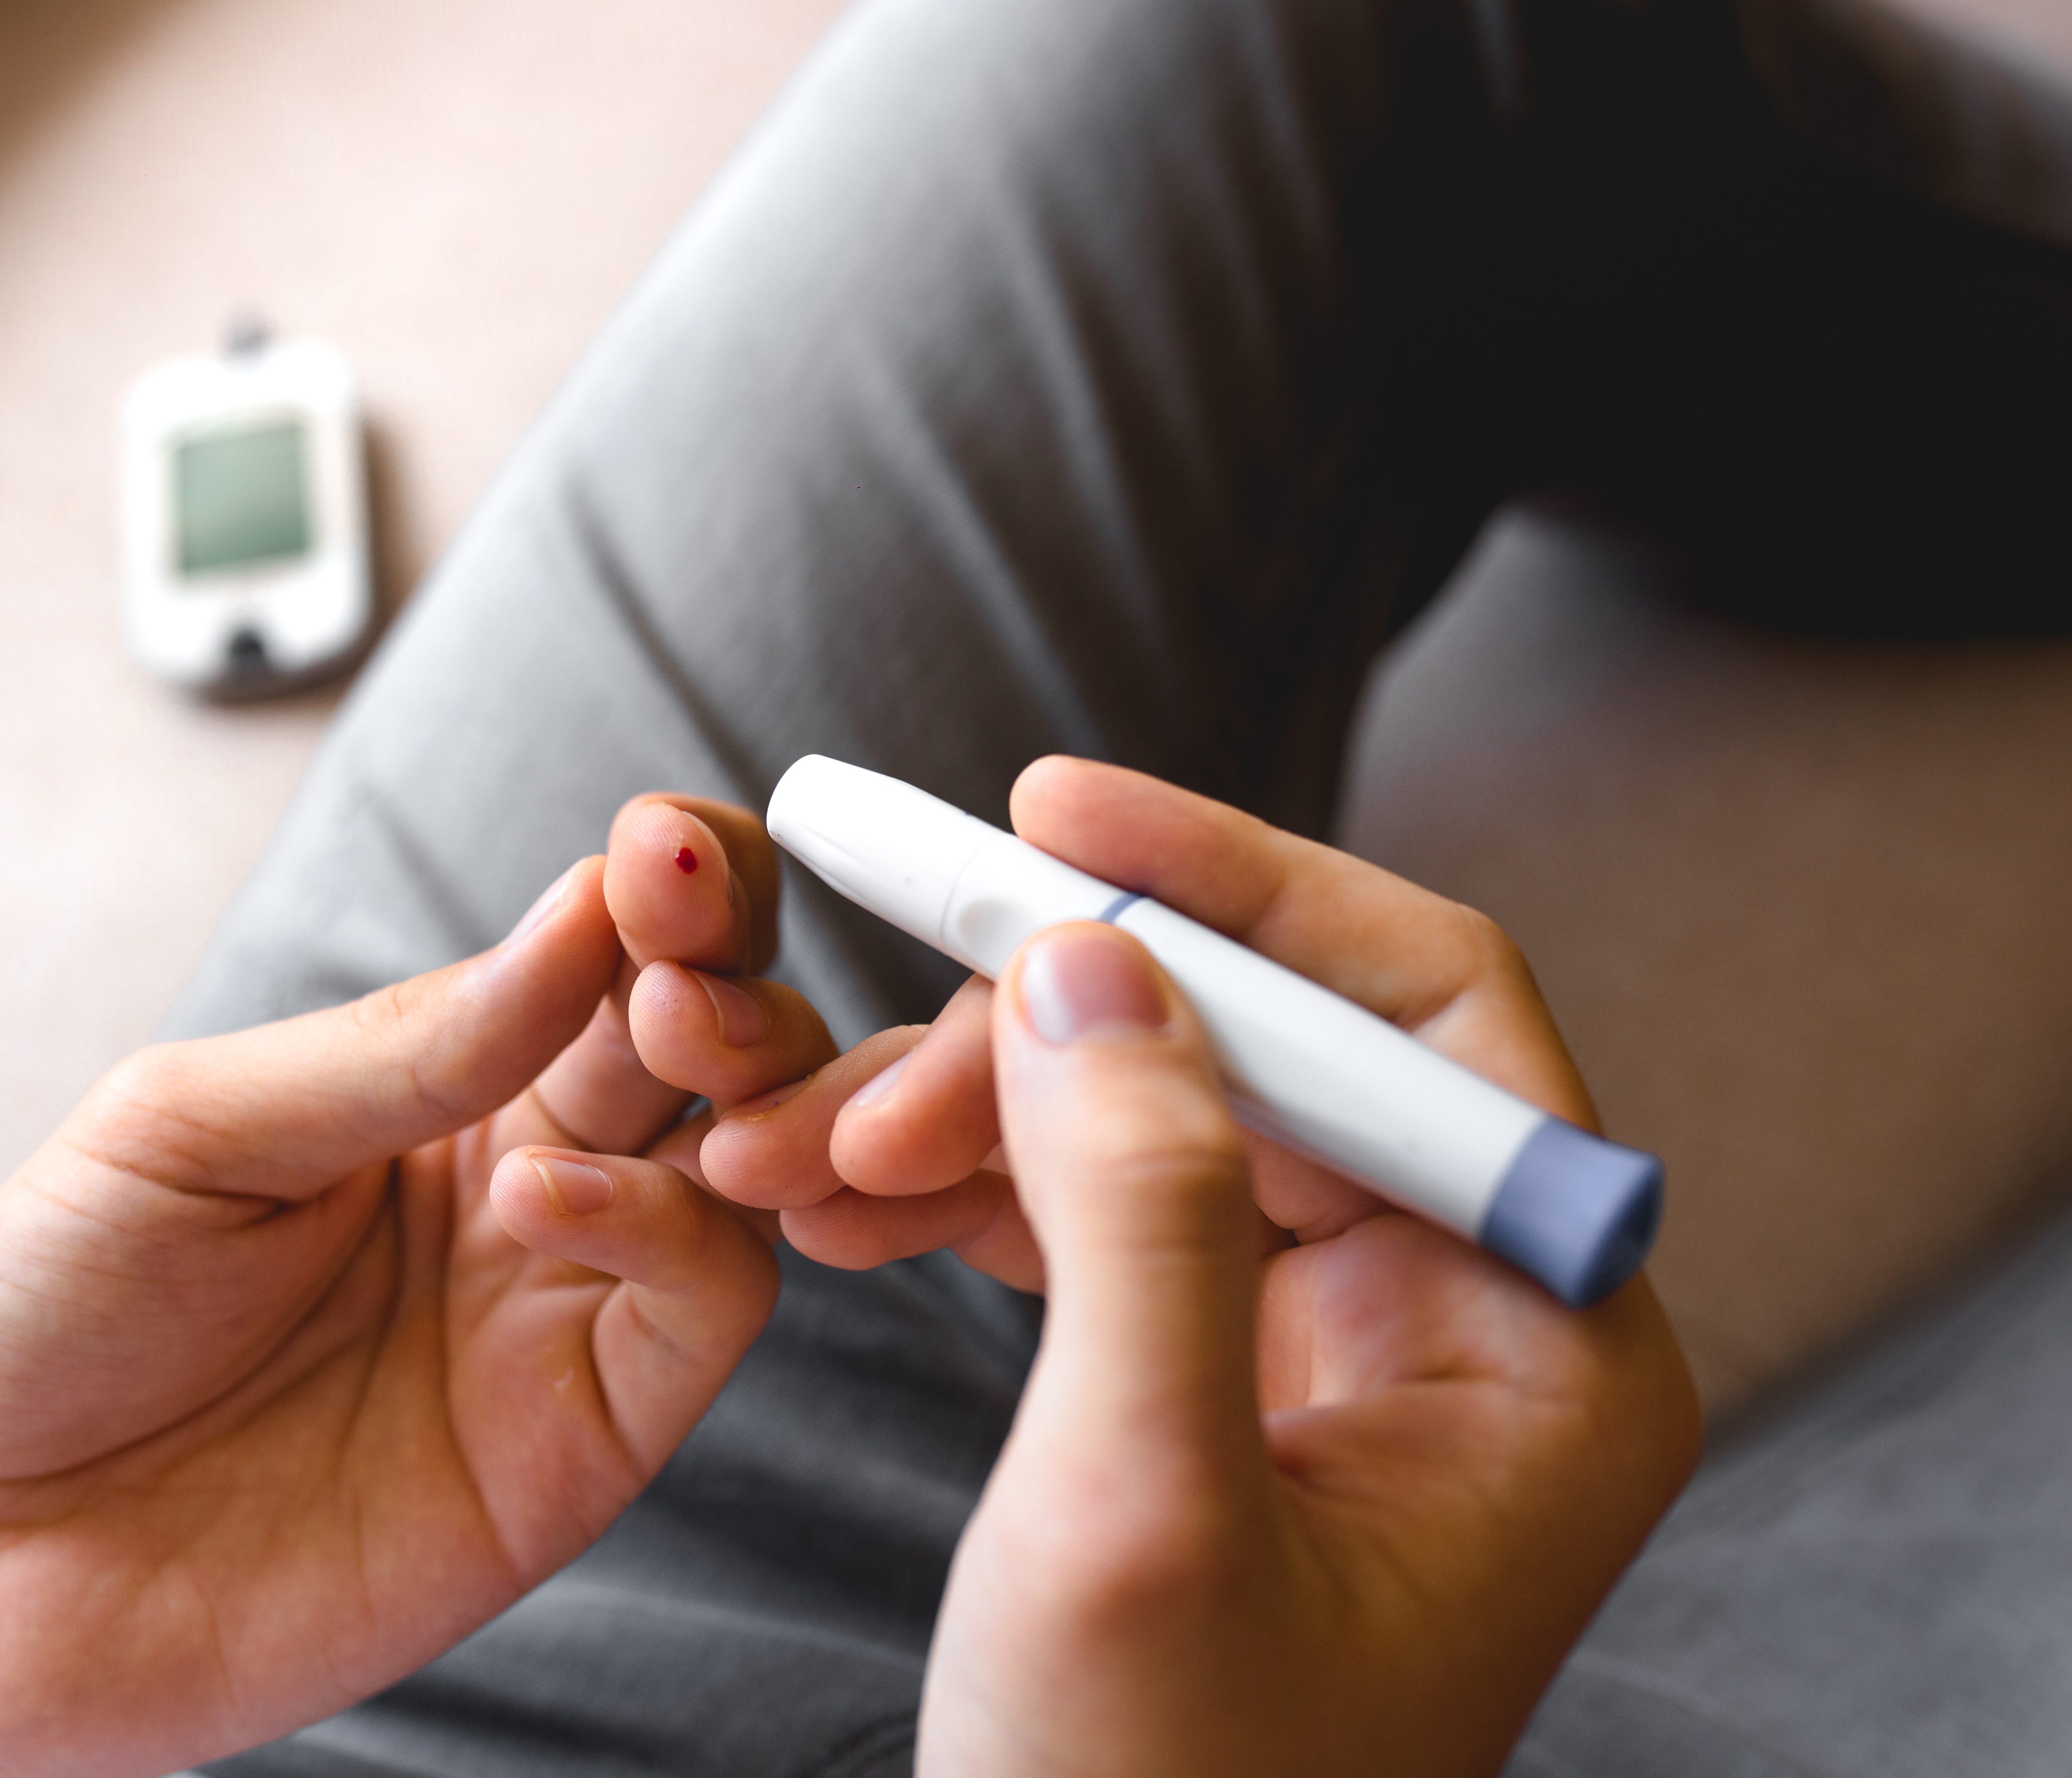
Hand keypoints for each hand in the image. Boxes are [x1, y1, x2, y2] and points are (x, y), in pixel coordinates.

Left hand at [0, 796, 807, 1777]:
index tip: (656, 846)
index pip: (604, 954)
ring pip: (746, 1170)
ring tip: (658, 1033)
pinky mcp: (573, 1444)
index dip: (666, 886)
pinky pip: (697, 1309)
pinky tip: (550, 1193)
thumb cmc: (37, 1320)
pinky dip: (665, 1229)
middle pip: (706, 1041)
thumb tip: (585, 915)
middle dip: (721, 962)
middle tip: (677, 938)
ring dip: (740, 1081)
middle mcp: (520, 1182)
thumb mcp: (188, 1125)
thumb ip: (398, 1044)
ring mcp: (553, 1313)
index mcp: (431, 1084)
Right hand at [690, 754, 1639, 1287]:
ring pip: (1156, 1122)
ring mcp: (1356, 1345)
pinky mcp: (1241, 1377)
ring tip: (784, 1162)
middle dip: (1033, 1039)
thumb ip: (1144, 1220)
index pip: (1420, 1008)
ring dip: (964, 1117)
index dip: (1225, 885)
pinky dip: (968, 1193)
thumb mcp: (1139, 1517)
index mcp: (1547, 1344)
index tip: (1034, 815)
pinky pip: (1108, 1211)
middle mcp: (1475, 1316)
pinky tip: (832, 1204)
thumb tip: (1084, 961)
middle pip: (1258, 1052)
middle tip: (841, 1087)